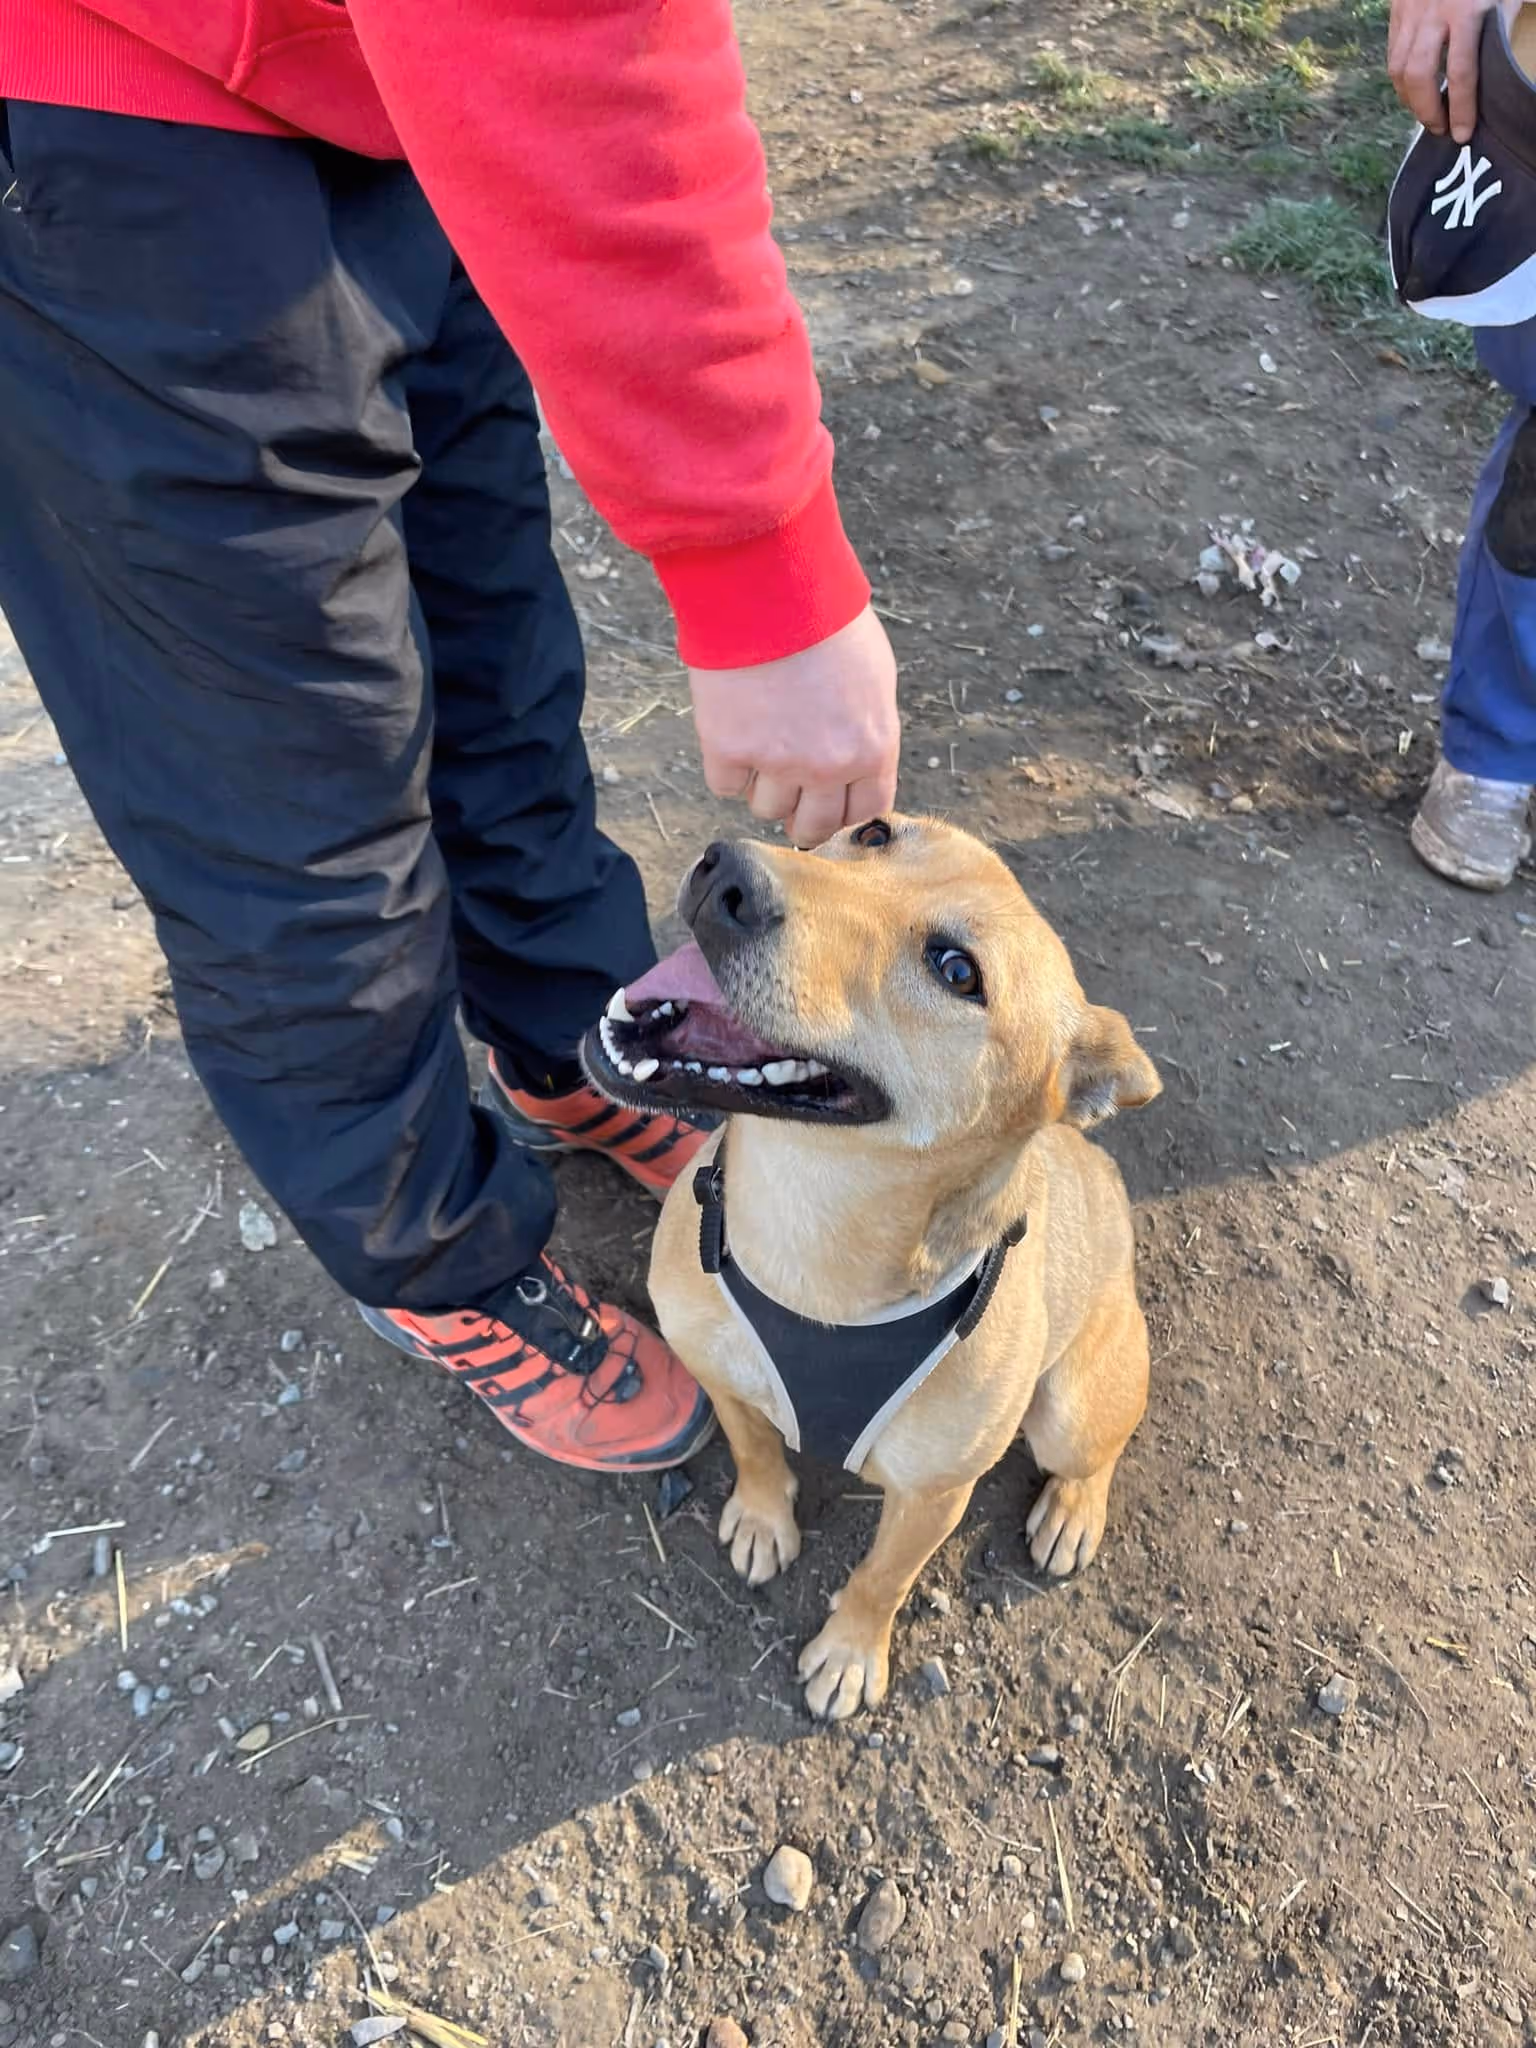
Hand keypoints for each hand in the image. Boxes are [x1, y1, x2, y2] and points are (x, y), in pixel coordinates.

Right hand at [688, 605, 899, 846]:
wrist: (770, 588)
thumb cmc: (826, 617)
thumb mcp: (874, 675)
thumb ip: (867, 727)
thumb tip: (855, 757)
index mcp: (872, 748)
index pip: (866, 810)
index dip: (846, 807)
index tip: (832, 799)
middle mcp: (827, 767)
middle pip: (814, 827)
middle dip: (803, 817)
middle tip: (792, 797)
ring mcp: (777, 762)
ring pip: (766, 810)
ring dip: (763, 787)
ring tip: (760, 745)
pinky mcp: (728, 750)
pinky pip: (725, 785)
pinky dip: (727, 768)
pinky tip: (732, 733)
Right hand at [1388, 0, 1493, 141]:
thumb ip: (1501, 27)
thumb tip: (1499, 73)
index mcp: (1468, 11)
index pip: (1460, 72)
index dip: (1460, 108)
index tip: (1461, 134)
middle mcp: (1434, 13)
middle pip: (1419, 75)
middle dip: (1427, 110)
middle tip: (1439, 128)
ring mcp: (1411, 11)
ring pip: (1399, 68)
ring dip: (1409, 98)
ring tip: (1424, 112)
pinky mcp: (1398, 9)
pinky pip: (1393, 53)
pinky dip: (1401, 78)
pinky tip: (1413, 88)